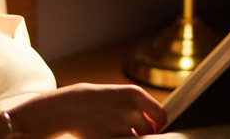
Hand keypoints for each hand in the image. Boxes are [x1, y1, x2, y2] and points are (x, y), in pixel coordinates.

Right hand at [9, 83, 166, 137]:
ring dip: (131, 138)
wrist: (69, 106)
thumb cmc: (96, 101)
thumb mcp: (119, 96)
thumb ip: (139, 107)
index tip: (152, 127)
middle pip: (150, 130)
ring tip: (115, 131)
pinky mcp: (110, 138)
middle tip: (128, 130)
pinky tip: (110, 135)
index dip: (158, 124)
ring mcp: (120, 125)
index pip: (161, 115)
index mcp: (135, 94)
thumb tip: (158, 124)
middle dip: (142, 133)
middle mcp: (130, 109)